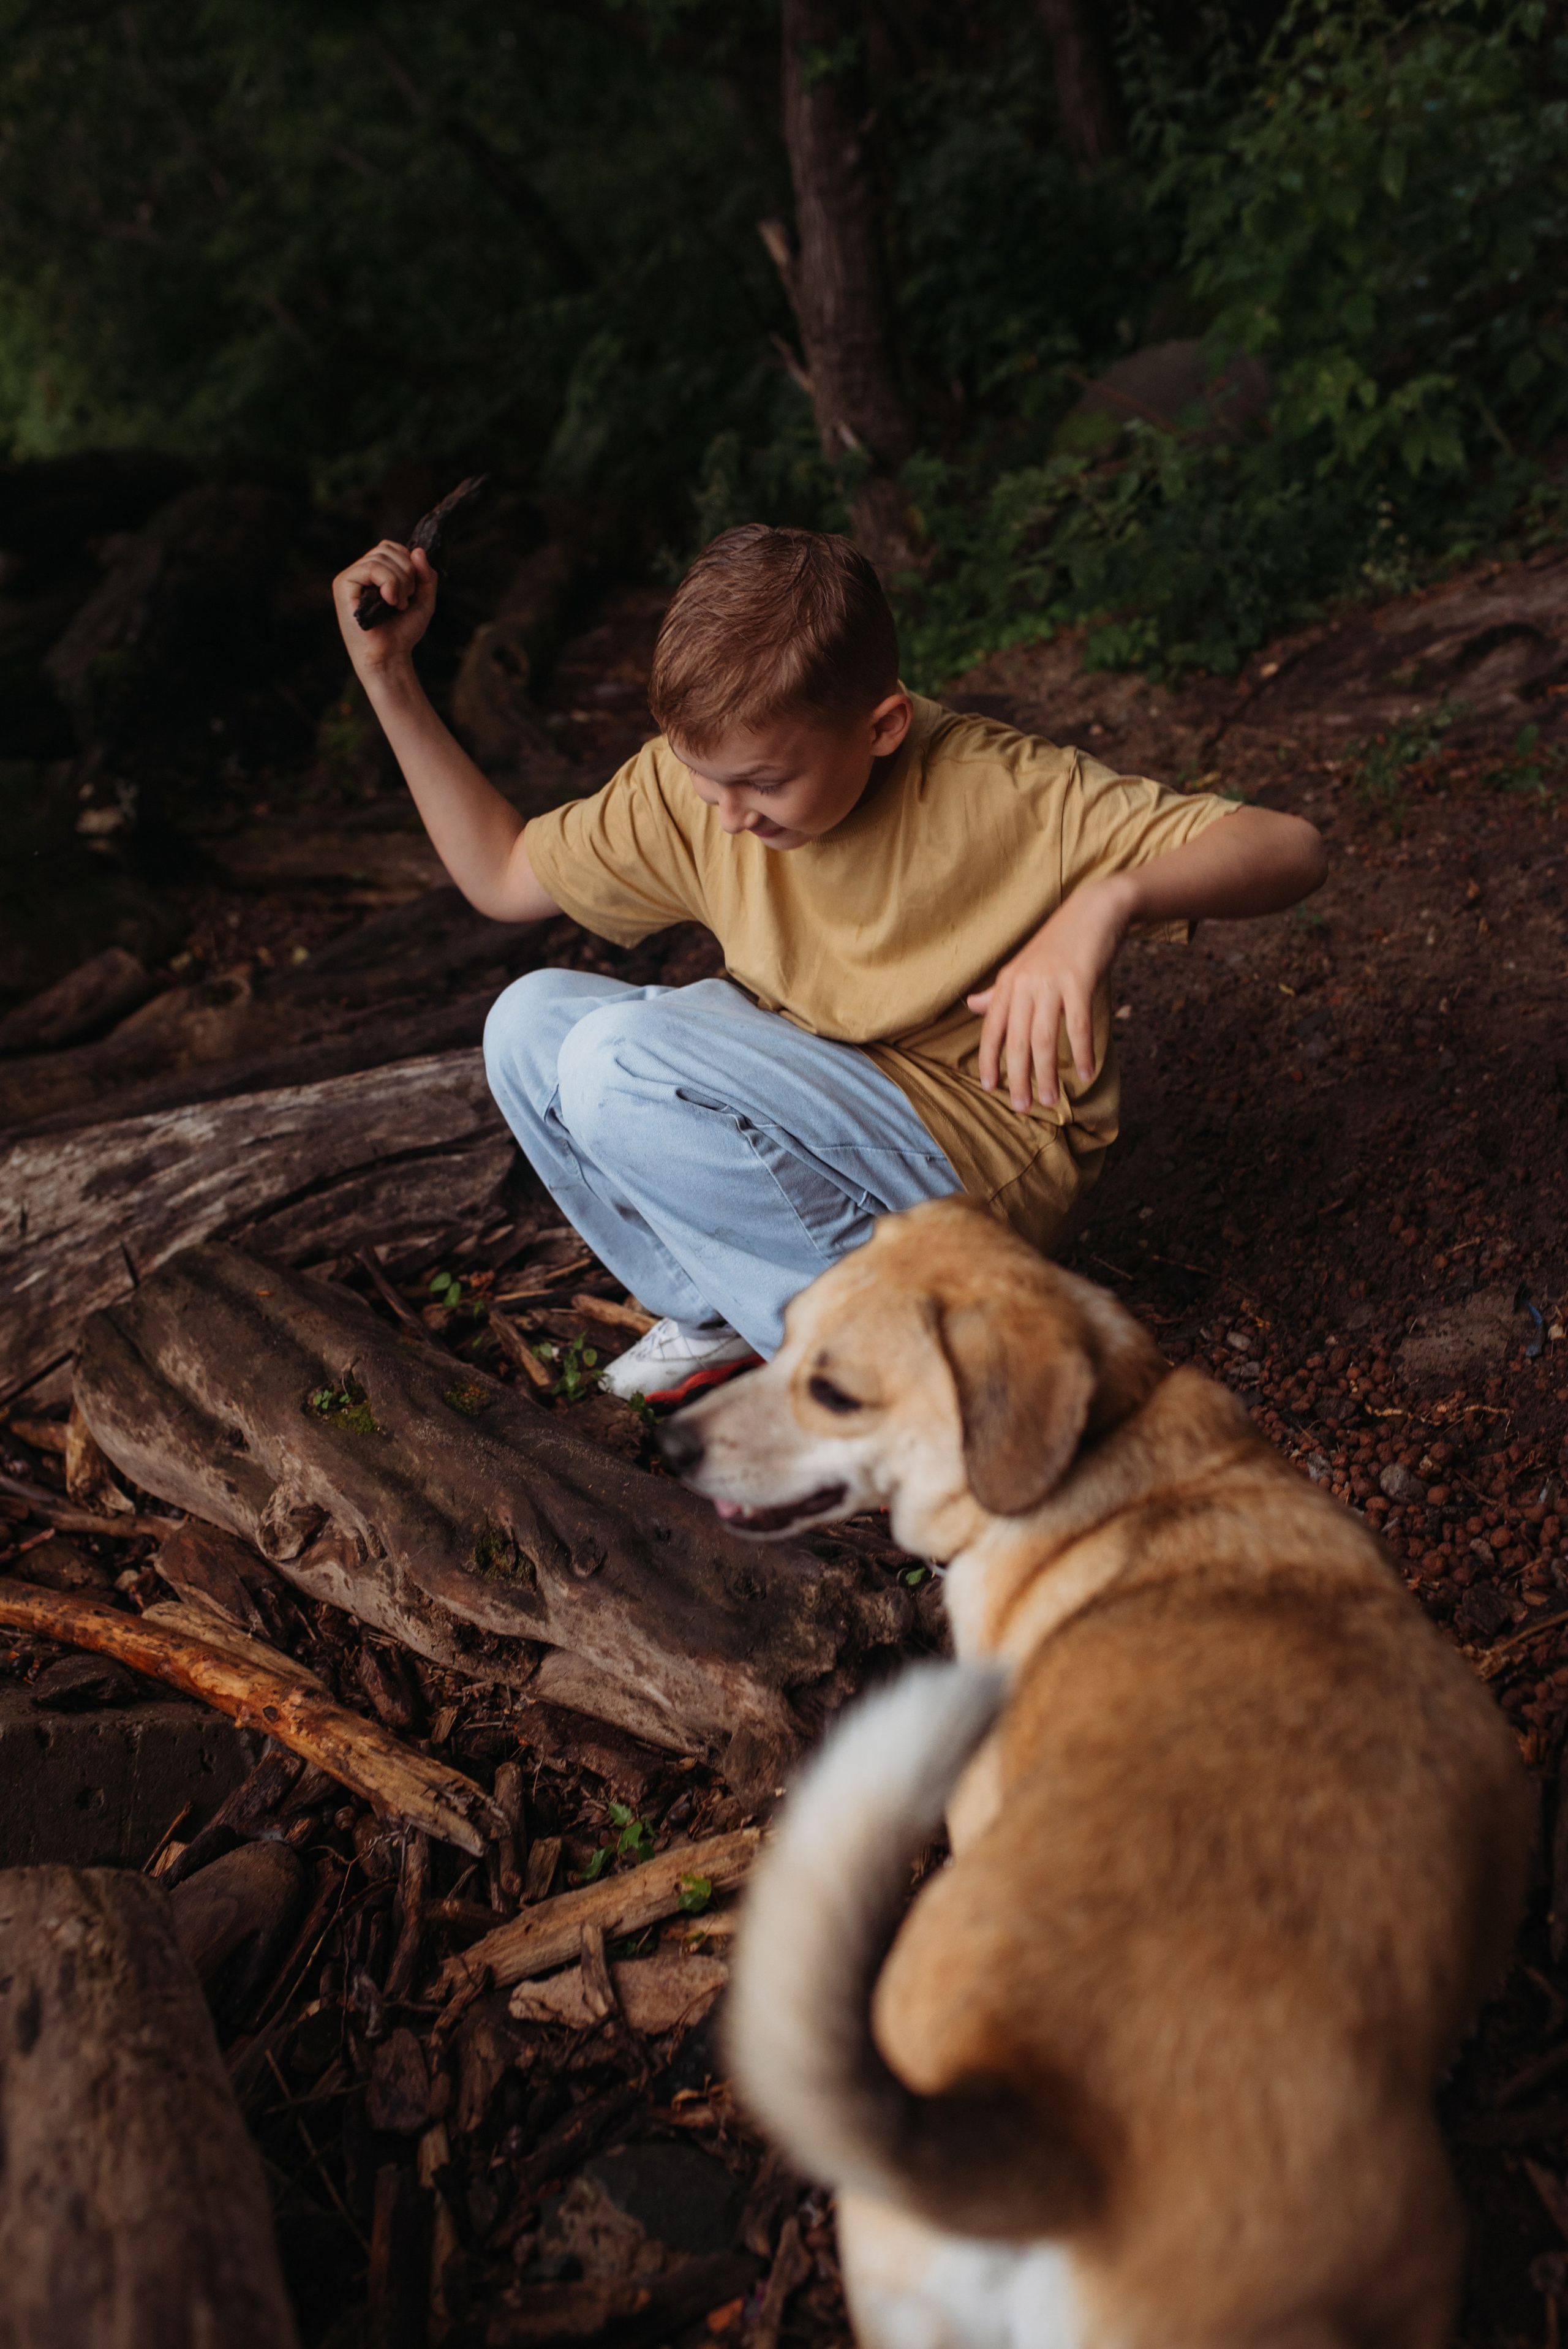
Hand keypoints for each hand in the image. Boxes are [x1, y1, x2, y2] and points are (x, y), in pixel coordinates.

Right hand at [331, 541, 435, 683]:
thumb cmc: (402, 632)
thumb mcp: (423, 600)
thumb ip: (426, 575)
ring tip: (398, 605)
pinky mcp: (343, 584)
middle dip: (407, 572)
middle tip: (406, 600)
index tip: (412, 590)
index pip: (391, 548)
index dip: (408, 562)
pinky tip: (390, 602)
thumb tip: (418, 550)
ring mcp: (350, 577)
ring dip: (400, 581)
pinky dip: (389, 583)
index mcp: (374, 572)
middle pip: (387, 549)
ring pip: (381, 557)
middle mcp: (360, 572)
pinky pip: (370, 568)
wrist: (389, 657)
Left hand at [968, 876, 1133, 1111]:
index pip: (992, 1028)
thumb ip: (999, 991)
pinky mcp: (1079, 981)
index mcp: (1009, 981)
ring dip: (1047, 1073)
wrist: (1095, 910)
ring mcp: (1051, 982)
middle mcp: (1025, 983)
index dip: (989, 1059)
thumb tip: (972, 1006)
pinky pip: (1078, 1026)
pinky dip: (1081, 1052)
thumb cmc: (1060, 942)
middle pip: (1018, 1040)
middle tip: (1021, 1107)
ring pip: (1044, 1039)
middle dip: (1017, 1077)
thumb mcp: (1024, 965)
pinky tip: (1086, 1073)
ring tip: (1050, 1100)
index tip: (989, 1087)